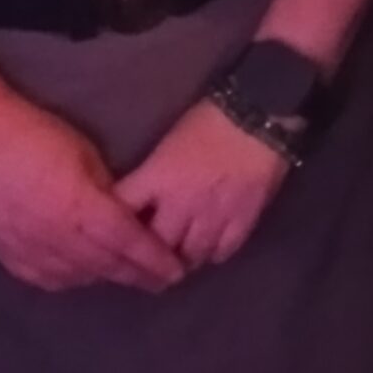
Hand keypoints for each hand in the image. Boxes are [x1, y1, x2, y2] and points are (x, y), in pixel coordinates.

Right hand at [0, 96, 184, 292]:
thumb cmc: (37, 136)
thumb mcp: (86, 155)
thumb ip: (109, 191)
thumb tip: (127, 216)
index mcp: (81, 208)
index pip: (129, 243)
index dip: (155, 260)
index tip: (176, 270)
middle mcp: (58, 238)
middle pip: (109, 266)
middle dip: (139, 275)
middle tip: (163, 281)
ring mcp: (31, 252)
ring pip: (81, 276)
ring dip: (108, 277)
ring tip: (130, 276)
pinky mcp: (11, 259)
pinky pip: (50, 280)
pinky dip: (74, 278)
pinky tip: (86, 272)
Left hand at [115, 100, 291, 270]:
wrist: (259, 114)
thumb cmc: (210, 119)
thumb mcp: (170, 143)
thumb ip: (155, 174)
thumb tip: (145, 197)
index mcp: (158, 178)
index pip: (123, 210)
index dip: (114, 224)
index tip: (114, 232)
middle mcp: (181, 204)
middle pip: (157, 246)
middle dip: (152, 254)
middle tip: (152, 257)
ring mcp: (213, 216)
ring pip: (191, 255)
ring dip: (184, 258)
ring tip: (182, 258)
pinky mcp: (242, 220)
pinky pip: (223, 251)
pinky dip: (214, 253)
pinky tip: (212, 248)